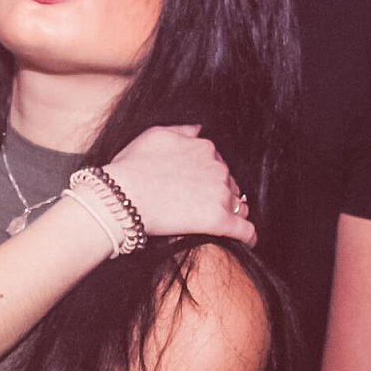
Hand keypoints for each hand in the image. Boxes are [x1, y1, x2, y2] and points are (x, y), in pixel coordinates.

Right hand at [102, 125, 254, 245]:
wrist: (122, 197)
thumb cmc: (131, 167)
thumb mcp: (155, 134)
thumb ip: (182, 130)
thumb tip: (199, 130)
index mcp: (204, 148)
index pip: (217, 162)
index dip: (209, 175)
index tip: (199, 186)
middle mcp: (217, 168)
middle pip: (230, 183)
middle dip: (221, 193)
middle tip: (203, 206)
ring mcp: (220, 195)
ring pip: (240, 205)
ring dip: (235, 212)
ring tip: (226, 223)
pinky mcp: (219, 221)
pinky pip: (245, 230)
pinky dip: (248, 236)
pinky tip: (248, 240)